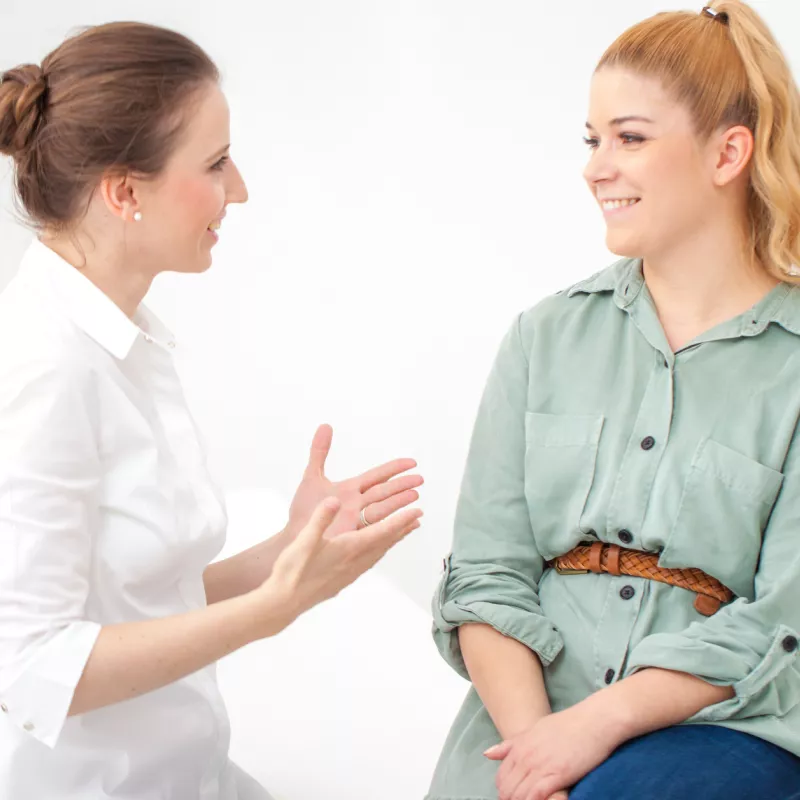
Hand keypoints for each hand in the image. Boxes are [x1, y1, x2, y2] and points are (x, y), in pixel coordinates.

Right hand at [252, 497, 422, 634]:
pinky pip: (368, 563)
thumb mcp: (305, 540)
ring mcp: (349, 574)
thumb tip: (334, 500)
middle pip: (385, 543)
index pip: (382, 532)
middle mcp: (355, 562)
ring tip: (401, 533)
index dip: (401, 521)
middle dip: (402, 529)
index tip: (417, 511)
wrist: (282, 603)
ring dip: (391, 541)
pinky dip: (377, 552)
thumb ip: (320, 518)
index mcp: (349, 549)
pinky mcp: (342, 581)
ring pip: (378, 554)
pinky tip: (372, 553)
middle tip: (417, 519)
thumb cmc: (292, 571)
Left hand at [285, 424, 422, 538]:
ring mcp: (357, 520)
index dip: (394, 468)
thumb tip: (325, 425)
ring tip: (415, 497)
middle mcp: (358, 504)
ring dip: (399, 503)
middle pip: (384, 492)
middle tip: (420, 480)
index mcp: (351, 489)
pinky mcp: (354, 536)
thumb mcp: (312, 476)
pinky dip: (394, 527)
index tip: (412, 462)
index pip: (377, 476)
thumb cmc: (303, 510)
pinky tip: (409, 523)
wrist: (294, 536)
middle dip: (402, 486)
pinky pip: (377, 530)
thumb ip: (319, 452)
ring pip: (382, 509)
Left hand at [484, 703, 622, 799]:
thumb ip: (512, 744)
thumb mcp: (535, 729)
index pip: (501, 777)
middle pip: (507, 790)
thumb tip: (487, 754)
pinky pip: (536, 797)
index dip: (505, 792)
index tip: (514, 796)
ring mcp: (540, 765)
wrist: (593, 720)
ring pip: (518, 796)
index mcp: (519, 745)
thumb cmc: (567, 725)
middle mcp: (525, 756)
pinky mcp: (556, 775)